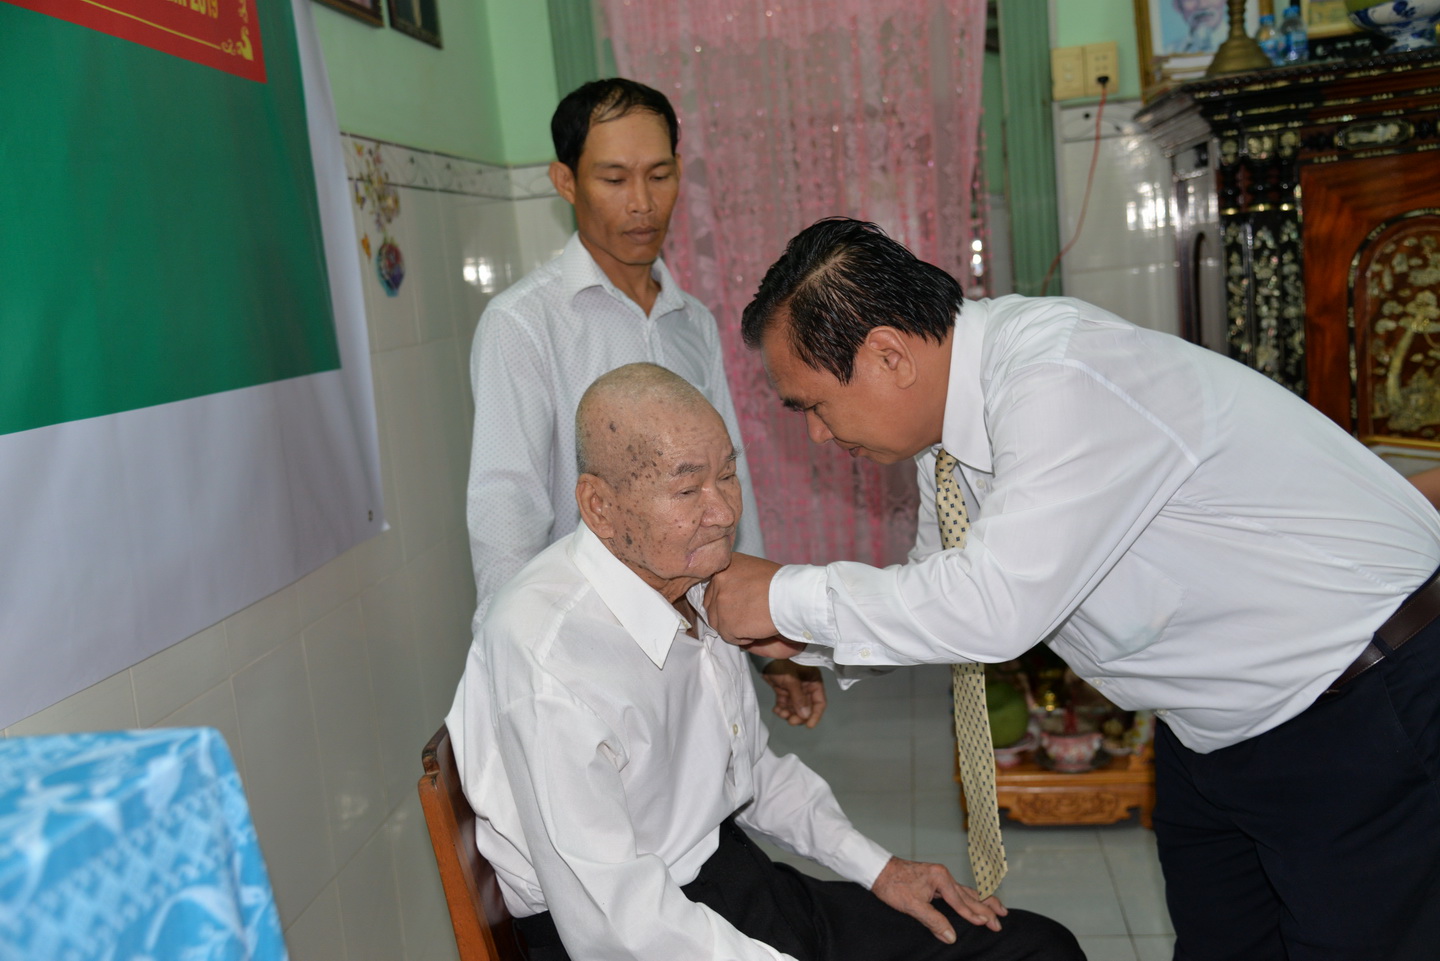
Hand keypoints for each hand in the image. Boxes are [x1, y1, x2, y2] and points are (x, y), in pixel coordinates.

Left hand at [705, 553, 781, 644]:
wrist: (792, 596)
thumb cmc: (781, 584)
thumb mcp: (753, 571)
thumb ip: (736, 581)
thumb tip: (727, 599)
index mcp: (724, 565)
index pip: (712, 588)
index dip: (726, 600)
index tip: (739, 603)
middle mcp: (717, 581)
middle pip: (711, 606)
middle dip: (727, 615)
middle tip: (749, 614)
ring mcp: (720, 602)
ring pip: (719, 623)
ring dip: (735, 626)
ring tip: (756, 619)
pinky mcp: (726, 622)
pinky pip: (729, 636)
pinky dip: (743, 637)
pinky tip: (757, 627)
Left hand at [761, 660, 826, 727]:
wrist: (764, 658)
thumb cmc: (781, 665)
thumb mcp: (791, 680)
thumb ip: (799, 698)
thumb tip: (805, 716)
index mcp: (813, 682)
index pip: (820, 702)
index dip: (816, 715)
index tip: (809, 726)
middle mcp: (807, 687)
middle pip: (807, 708)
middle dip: (799, 716)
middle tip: (790, 721)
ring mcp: (795, 690)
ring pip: (795, 708)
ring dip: (789, 714)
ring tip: (781, 713)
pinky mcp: (784, 692)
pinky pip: (786, 705)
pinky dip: (782, 709)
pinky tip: (776, 709)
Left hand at [870, 857, 1006, 941]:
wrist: (878, 869)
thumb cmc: (893, 884)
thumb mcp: (912, 905)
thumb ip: (933, 921)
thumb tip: (951, 937)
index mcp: (941, 878)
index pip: (961, 902)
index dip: (974, 915)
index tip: (988, 925)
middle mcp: (943, 875)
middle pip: (970, 895)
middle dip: (987, 908)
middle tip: (1002, 920)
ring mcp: (940, 877)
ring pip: (967, 892)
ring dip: (983, 901)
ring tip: (1000, 909)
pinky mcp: (935, 880)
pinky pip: (958, 891)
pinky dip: (970, 898)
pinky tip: (976, 902)